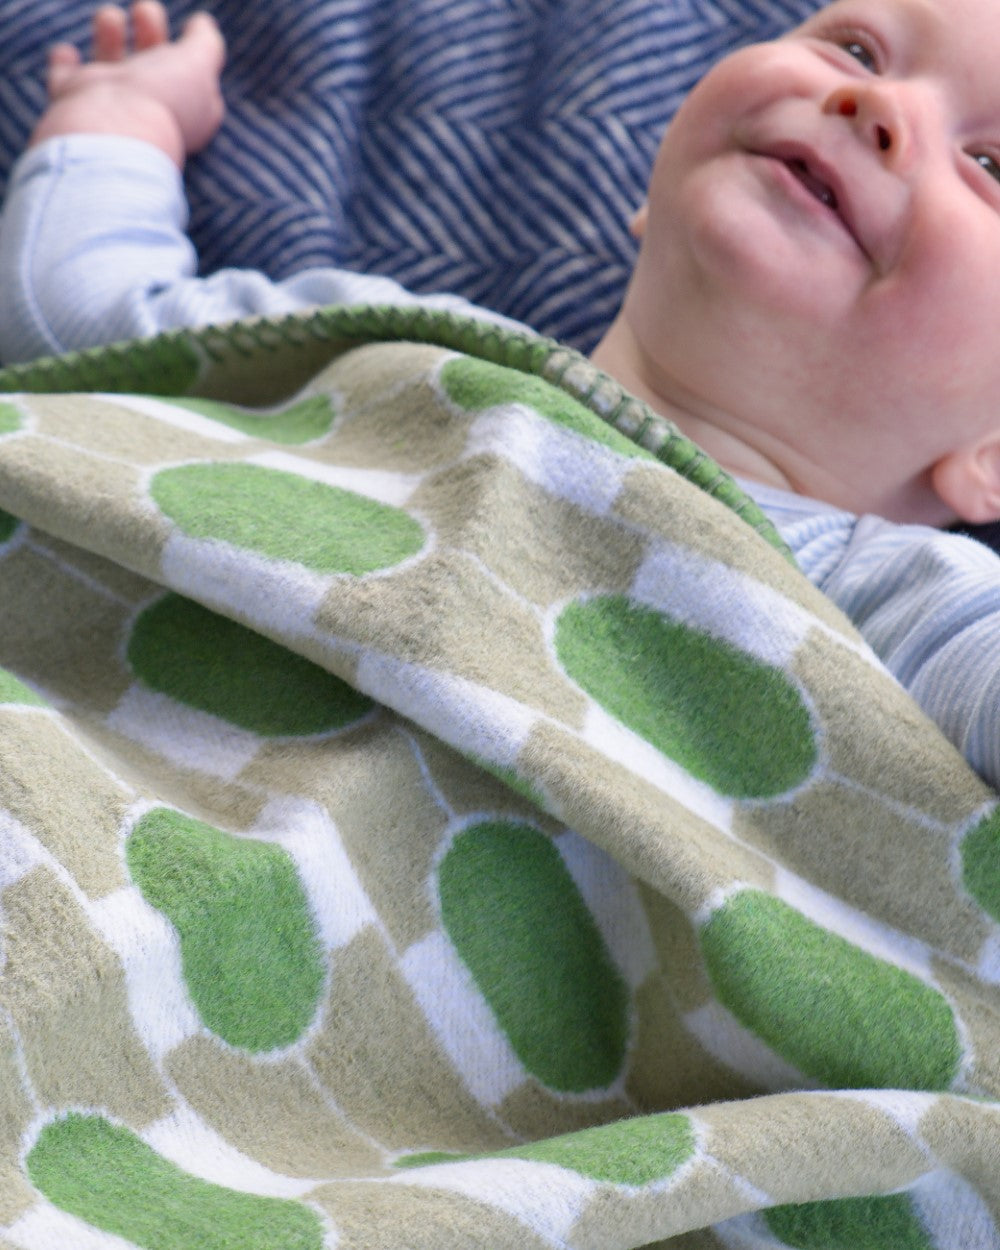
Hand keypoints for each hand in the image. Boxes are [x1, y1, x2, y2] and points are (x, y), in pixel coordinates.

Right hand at [31, 2, 225, 166]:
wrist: (113, 128)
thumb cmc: (162, 98)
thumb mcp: (198, 65)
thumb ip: (205, 43)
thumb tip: (202, 23)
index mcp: (182, 108)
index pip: (189, 80)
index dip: (191, 55)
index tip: (187, 29)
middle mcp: (146, 109)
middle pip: (147, 66)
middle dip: (149, 32)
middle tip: (145, 10)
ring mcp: (109, 107)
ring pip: (107, 68)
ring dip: (108, 37)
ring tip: (111, 17)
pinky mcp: (73, 102)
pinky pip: (65, 81)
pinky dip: (64, 64)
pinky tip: (67, 51)